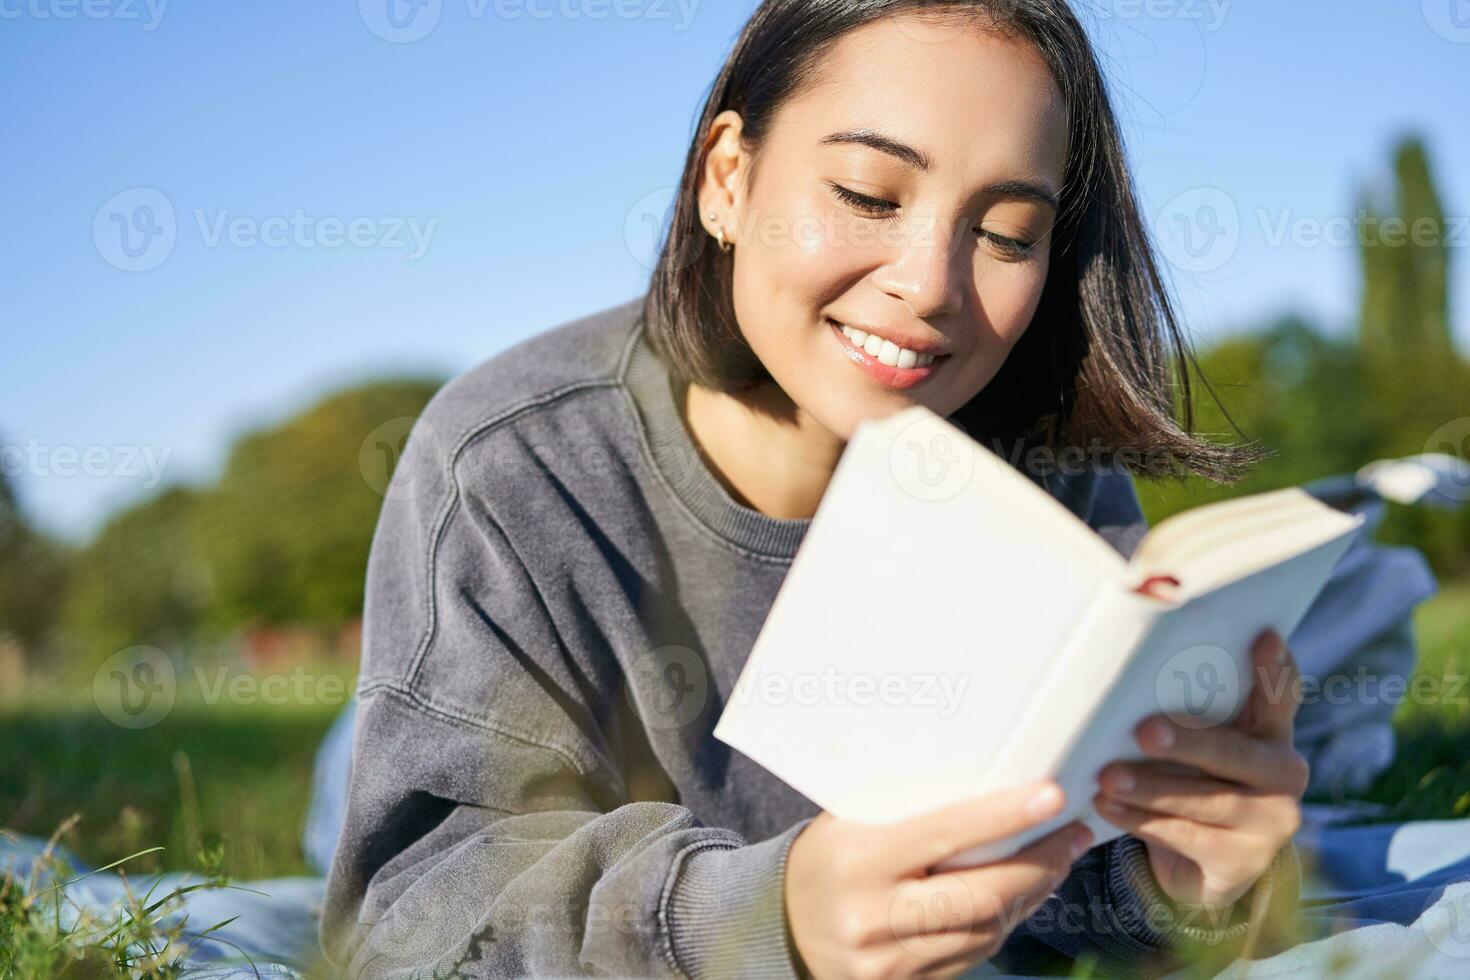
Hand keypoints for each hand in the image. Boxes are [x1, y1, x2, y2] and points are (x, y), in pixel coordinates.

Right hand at [785, 779, 1092, 979]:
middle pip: (979, 896)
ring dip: (1030, 894)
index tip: (1052, 796)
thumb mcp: (851, 822)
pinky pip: (971, 957)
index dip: (1004, 816)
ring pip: (984, 931)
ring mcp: (888, 962)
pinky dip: (1002, 924)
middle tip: (1072, 832)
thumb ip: (911, 812)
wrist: (780, 926)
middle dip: (1039, 864)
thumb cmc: (827, 858)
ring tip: (1056, 858)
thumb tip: (990, 785)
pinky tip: (1020, 896)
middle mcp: (873, 916)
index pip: (944, 835)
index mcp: (858, 859)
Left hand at [1094, 628, 1308, 911]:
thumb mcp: (1197, 747)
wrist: (1201, 865)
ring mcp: (1269, 824)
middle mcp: (1284, 776)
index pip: (1281, 696)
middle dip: (1188, 742)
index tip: (1262, 637)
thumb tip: (1124, 681)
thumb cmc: (1191, 781)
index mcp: (1272, 734)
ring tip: (1107, 777)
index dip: (1274, 669)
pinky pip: (1186, 837)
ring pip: (1206, 801)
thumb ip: (1186, 715)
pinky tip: (1108, 807)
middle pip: (1236, 754)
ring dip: (1151, 787)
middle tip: (1143, 731)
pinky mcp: (1242, 862)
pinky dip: (1141, 821)